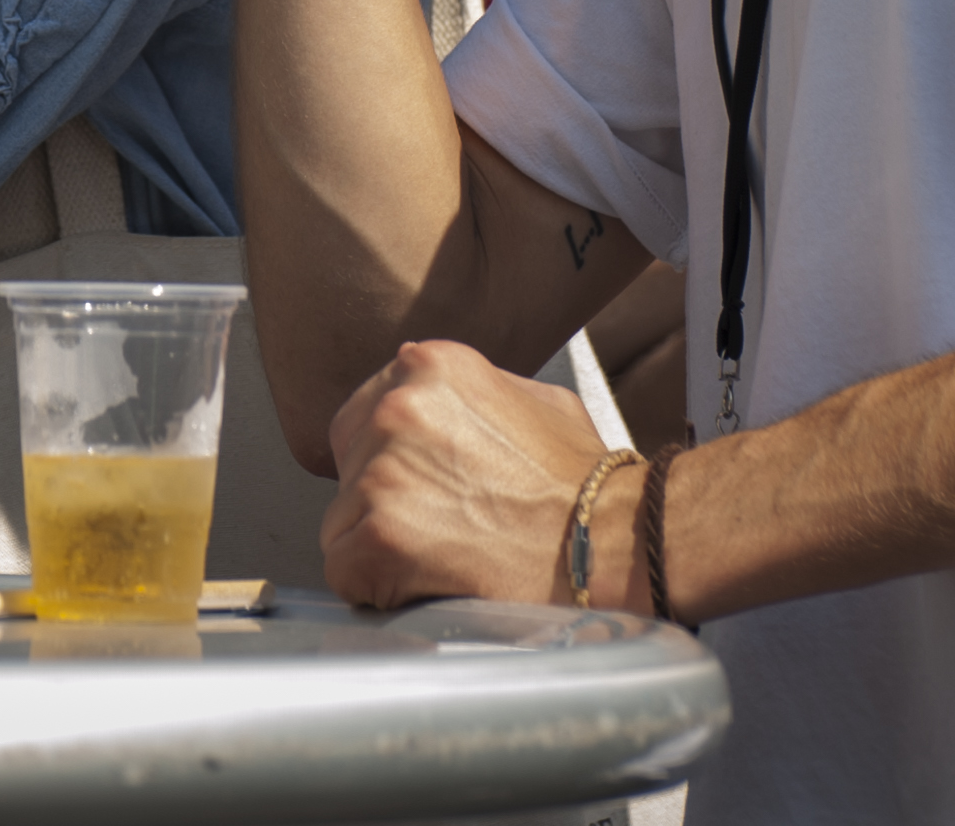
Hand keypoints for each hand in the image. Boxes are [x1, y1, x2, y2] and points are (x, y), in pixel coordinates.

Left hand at [318, 337, 621, 609]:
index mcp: (429, 367)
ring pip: (342, 521)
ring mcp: (382, 474)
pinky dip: (374, 588)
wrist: (612, 539)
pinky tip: (425, 584)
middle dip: (381, 498)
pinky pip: (343, 571)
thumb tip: (433, 399)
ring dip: (380, 546)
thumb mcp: (533, 399)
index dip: (388, 458)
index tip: (418, 486)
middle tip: (437, 525)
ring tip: (445, 557)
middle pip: (348, 465)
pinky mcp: (378, 537)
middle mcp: (396, 409)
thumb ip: (470, 393)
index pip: (365, 413)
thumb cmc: (583, 482)